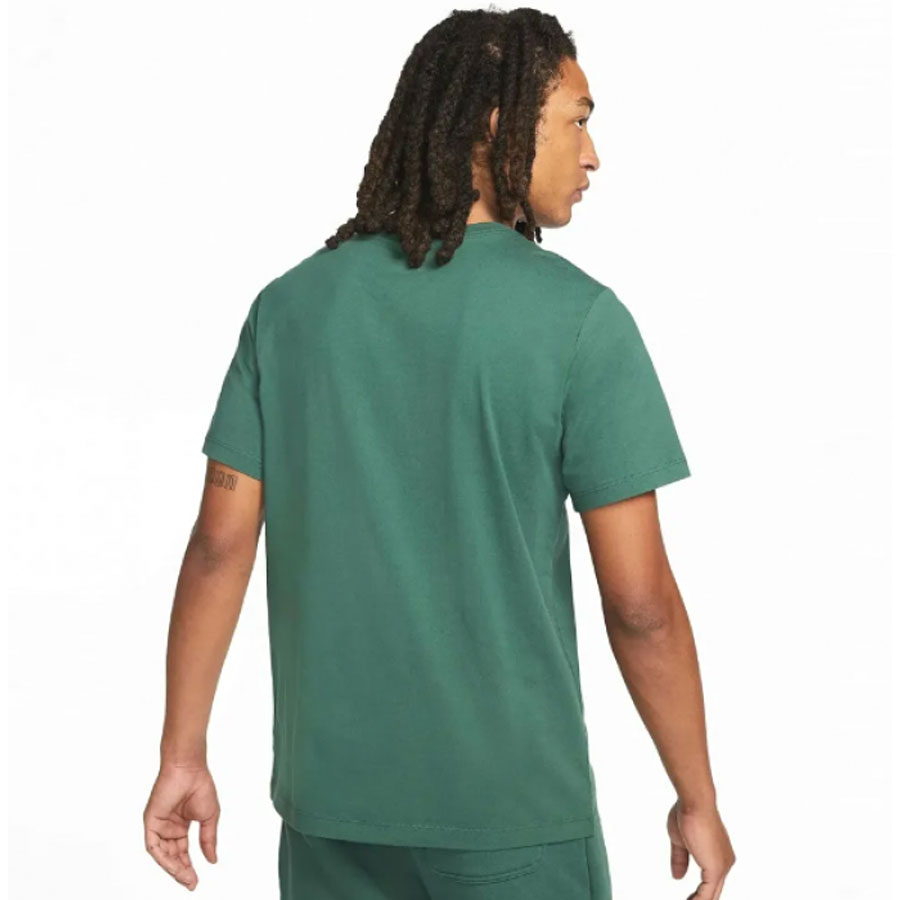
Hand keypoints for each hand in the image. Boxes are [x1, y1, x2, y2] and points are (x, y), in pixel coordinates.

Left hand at [144, 762, 219, 889]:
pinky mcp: (151, 822)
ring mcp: (159, 825)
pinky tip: (173, 866)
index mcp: (180, 825)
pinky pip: (154, 846)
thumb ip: (208, 839)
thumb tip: (212, 860)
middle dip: (181, 871)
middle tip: (190, 882)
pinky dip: (163, 858)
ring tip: (185, 877)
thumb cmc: (200, 785)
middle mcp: (168, 827)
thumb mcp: (209, 817)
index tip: (196, 879)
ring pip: (163, 854)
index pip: (182, 852)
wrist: (189, 768)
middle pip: (172, 856)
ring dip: (173, 868)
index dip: (189, 867)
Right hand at [667, 798, 735, 899]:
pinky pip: (707, 895)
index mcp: (718, 855)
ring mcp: (722, 867)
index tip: (688, 899)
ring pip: (712, 895)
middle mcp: (725, 862)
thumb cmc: (687, 813)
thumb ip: (680, 860)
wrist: (694, 803)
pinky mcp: (716, 869)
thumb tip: (677, 877)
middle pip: (714, 892)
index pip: (711, 882)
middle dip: (700, 899)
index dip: (699, 894)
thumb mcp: (680, 841)